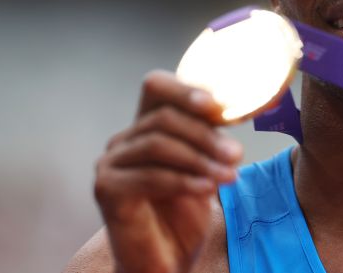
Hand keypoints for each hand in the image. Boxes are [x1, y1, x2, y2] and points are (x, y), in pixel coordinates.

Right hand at [94, 70, 242, 272]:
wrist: (165, 261)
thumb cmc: (184, 214)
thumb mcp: (204, 167)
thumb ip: (210, 140)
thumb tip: (233, 117)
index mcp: (145, 127)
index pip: (156, 87)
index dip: (184, 90)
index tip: (217, 106)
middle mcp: (123, 140)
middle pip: (164, 118)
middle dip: (205, 135)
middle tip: (236, 154)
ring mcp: (110, 163)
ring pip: (158, 144)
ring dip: (200, 159)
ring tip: (228, 176)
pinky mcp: (106, 189)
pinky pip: (150, 176)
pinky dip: (184, 181)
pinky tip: (207, 189)